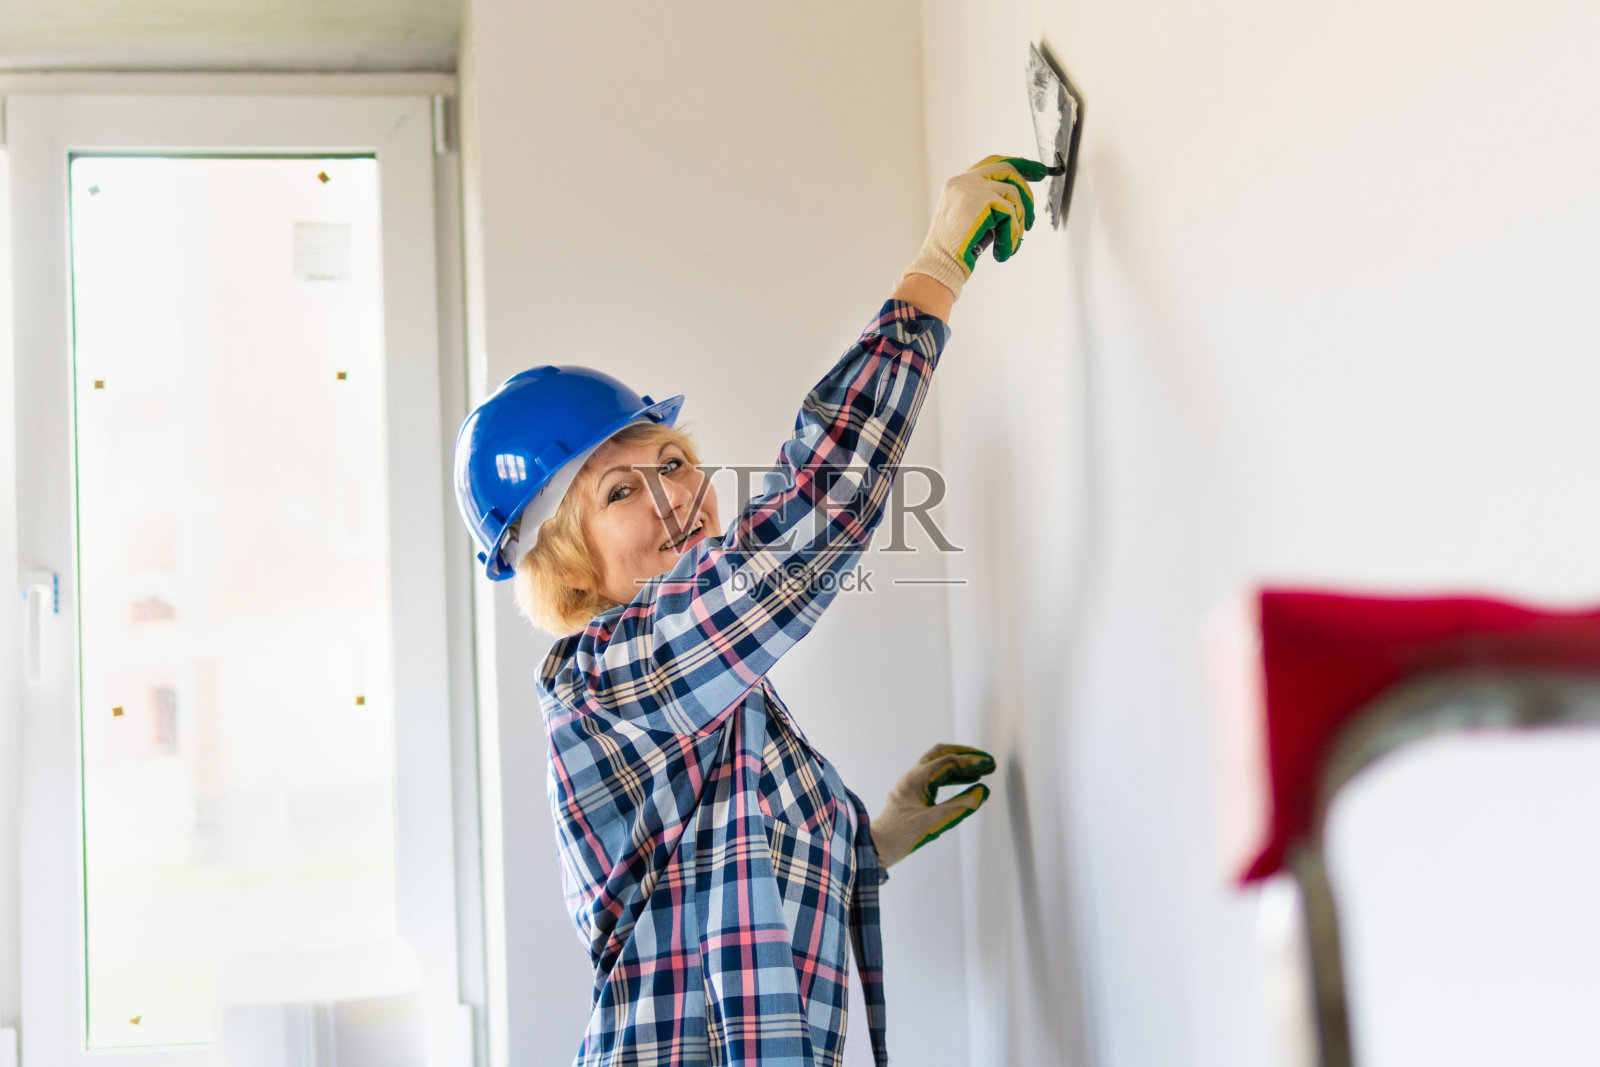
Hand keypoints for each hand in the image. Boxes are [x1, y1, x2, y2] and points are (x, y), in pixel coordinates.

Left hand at [870, 743, 996, 868]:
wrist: (876, 848)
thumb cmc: (900, 835)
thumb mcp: (933, 822)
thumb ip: (959, 806)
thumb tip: (983, 792)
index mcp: (916, 779)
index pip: (948, 762)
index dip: (971, 762)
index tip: (990, 766)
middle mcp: (912, 777)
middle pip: (941, 754)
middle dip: (964, 754)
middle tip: (986, 760)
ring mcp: (911, 784)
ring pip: (937, 765)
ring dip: (959, 766)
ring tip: (981, 771)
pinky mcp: (912, 794)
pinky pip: (934, 778)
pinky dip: (950, 777)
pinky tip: (964, 784)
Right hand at [901, 155, 1048, 300]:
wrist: (940, 264)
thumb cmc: (957, 249)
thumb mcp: (975, 221)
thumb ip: (992, 205)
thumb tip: (1021, 201)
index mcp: (959, 184)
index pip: (993, 164)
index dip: (1019, 165)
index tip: (1039, 172)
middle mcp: (963, 181)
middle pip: (1007, 169)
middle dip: (1027, 189)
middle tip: (1032, 217)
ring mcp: (970, 188)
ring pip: (1013, 193)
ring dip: (1019, 221)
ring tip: (1011, 243)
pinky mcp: (979, 200)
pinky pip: (1010, 213)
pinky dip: (1011, 235)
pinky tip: (1002, 252)